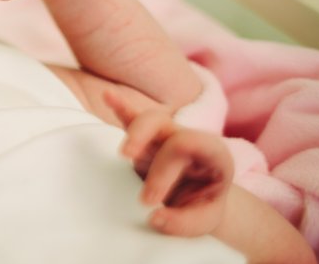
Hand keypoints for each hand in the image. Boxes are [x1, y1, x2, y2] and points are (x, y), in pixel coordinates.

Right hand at [106, 93, 232, 236]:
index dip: (164, 171)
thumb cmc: (202, 206)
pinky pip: (132, 118)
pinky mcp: (145, 139)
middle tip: (136, 182)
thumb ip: (184, 222)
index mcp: (212, 152)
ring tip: (123, 155)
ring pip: (148, 119)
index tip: (148, 202)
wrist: (201, 200)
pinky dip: (120, 106)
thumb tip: (154, 217)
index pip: (187, 145)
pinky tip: (107, 95)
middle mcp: (187, 138)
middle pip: (166, 126)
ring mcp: (164, 137)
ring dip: (133, 133)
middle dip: (146, 148)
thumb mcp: (205, 220)